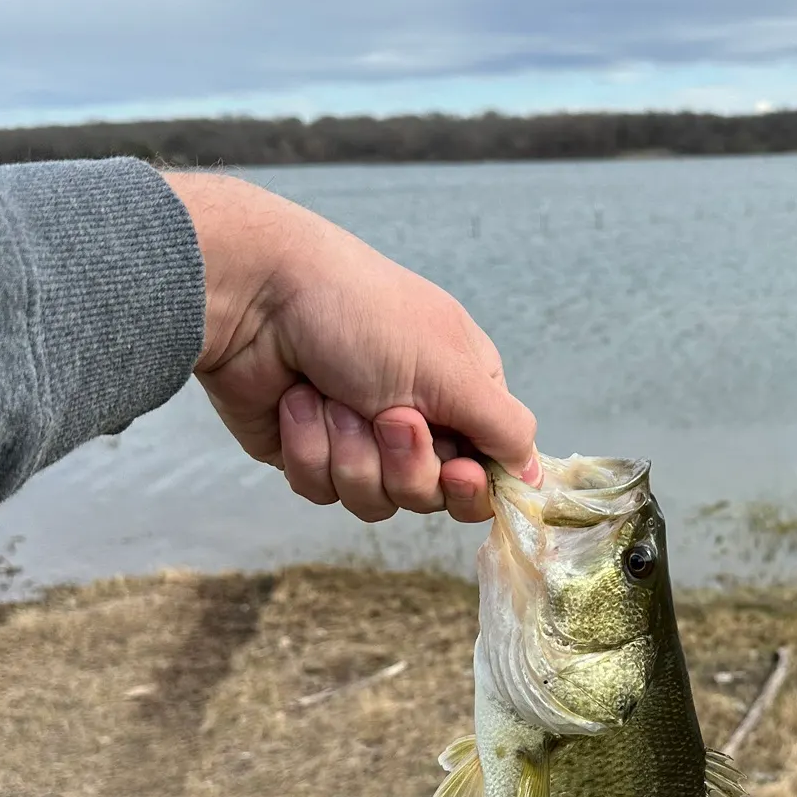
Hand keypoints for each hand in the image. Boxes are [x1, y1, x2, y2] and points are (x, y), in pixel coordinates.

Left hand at [163, 171, 537, 522]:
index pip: (488, 469)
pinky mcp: (308, 453)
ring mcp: (359, 439)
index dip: (472, 485)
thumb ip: (504, 427)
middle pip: (431, 495)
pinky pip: (321, 489)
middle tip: (388, 417)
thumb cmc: (364, 313)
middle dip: (405, 463)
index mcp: (462, 391)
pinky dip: (309, 446)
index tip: (458, 472)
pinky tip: (298, 402)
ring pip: (374, 500)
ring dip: (351, 451)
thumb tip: (537, 477)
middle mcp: (416, 419)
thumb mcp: (451, 368)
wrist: (258, 296)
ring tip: (334, 397)